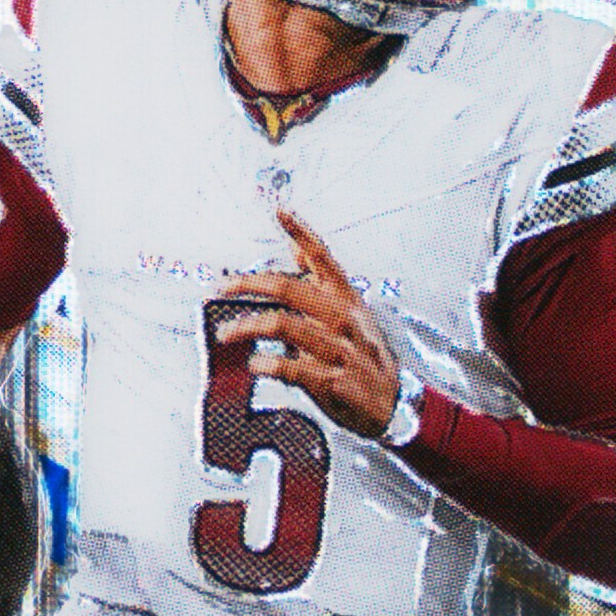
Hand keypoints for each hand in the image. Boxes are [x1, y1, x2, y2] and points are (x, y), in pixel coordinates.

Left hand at [211, 208, 403, 438]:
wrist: (393, 405)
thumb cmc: (365, 359)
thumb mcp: (349, 315)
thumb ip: (319, 285)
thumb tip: (296, 250)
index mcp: (346, 299)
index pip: (323, 257)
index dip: (300, 232)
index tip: (279, 210)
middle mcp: (344, 319)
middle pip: (290, 289)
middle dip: (249, 284)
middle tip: (222, 287)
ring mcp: (340, 350)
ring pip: (285, 326)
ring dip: (247, 327)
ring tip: (227, 332)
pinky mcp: (333, 380)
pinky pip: (294, 367)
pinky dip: (269, 363)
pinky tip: (255, 363)